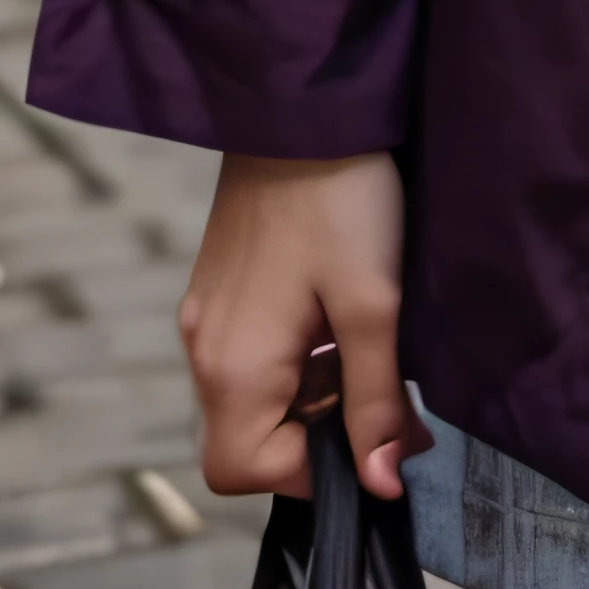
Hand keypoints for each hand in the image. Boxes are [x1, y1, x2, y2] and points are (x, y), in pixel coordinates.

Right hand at [178, 150, 428, 500]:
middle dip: (319, 431)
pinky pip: (255, 356)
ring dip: (313, 390)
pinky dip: (299, 356)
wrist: (303, 102)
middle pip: (249, 440)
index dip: (315, 472)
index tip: (373, 434)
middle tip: (375, 380)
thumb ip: (375, 402)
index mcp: (232, 365)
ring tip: (361, 333)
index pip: (246, 471)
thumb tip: (383, 485)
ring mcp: (207, 317)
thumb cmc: (341, 197)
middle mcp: (204, 351)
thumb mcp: (374, 304)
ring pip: (257, 398)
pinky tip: (336, 308)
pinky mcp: (221, 290)